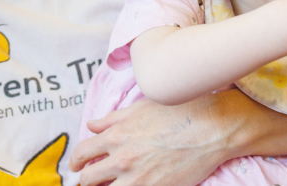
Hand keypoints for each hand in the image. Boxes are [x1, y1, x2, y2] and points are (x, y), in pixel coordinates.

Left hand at [69, 96, 235, 185]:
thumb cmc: (178, 112)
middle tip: (88, 181)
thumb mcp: (140, 108)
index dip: (75, 161)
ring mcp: (138, 179)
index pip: (82, 153)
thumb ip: (112, 119)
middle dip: (85, 180)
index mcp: (116, 136)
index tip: (76, 165)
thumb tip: (92, 125)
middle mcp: (122, 159)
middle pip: (89, 179)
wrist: (210, 129)